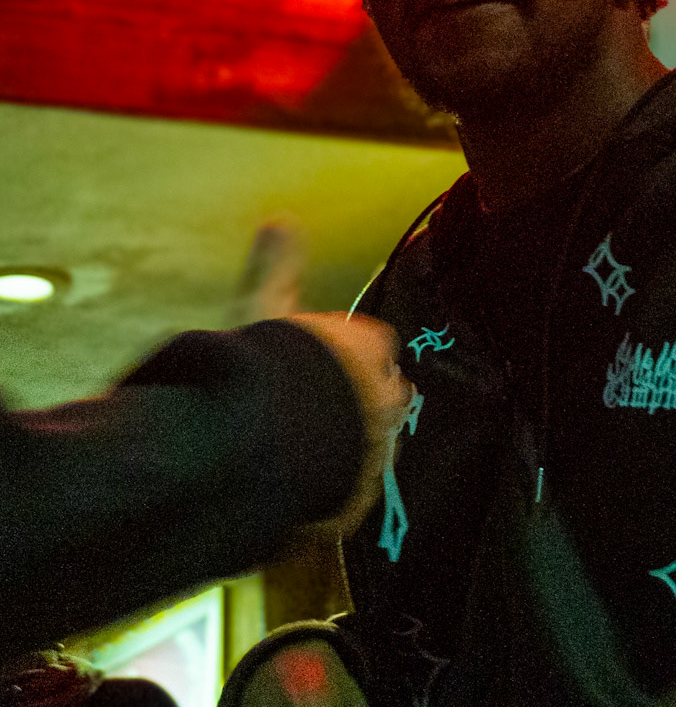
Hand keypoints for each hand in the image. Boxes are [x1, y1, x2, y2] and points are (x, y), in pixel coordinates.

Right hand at [236, 222, 414, 533]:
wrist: (269, 443)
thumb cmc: (265, 368)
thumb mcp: (261, 308)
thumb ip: (274, 266)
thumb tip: (278, 217)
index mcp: (366, 345)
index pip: (373, 344)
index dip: (348, 354)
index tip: (324, 363)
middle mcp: (383, 392)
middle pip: (382, 391)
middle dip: (359, 397)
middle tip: (319, 406)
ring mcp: (378, 445)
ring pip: (377, 438)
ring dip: (355, 440)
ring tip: (315, 447)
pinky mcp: (365, 490)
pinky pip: (362, 482)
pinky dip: (343, 481)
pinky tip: (314, 482)